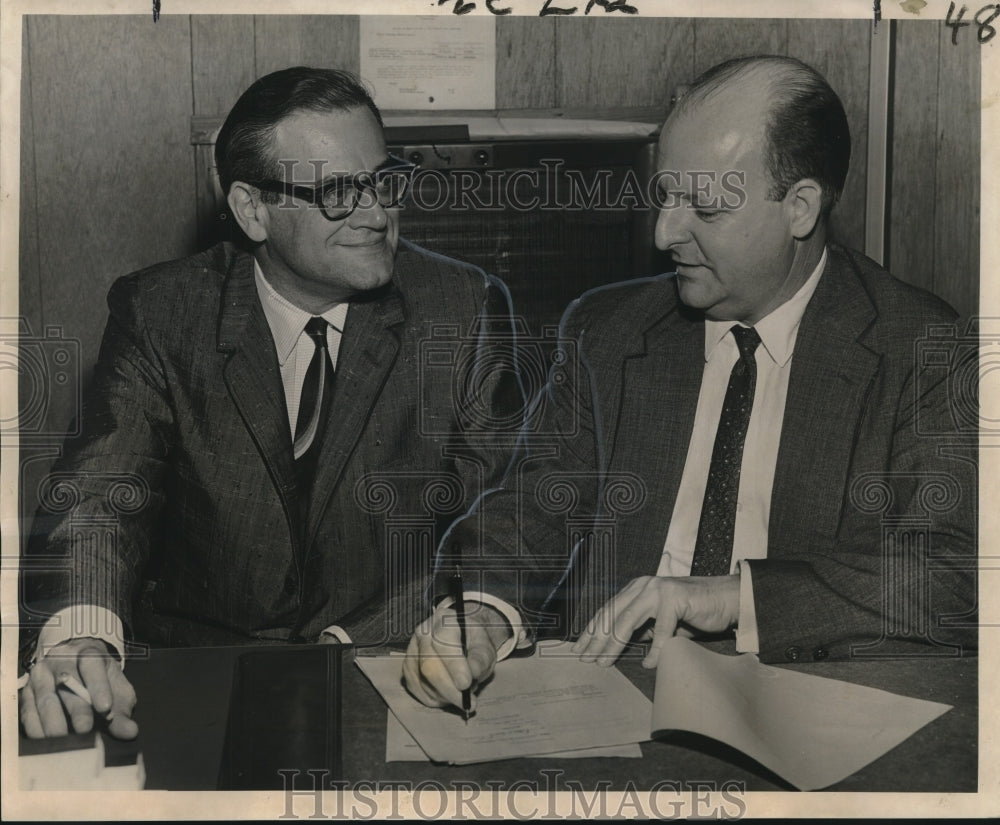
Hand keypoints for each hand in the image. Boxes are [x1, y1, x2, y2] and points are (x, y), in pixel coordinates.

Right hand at [19, 637, 138, 739]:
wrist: (74, 661)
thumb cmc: (99, 678)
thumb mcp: (115, 687)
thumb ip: (122, 710)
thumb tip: (130, 731)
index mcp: (88, 653)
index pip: (92, 665)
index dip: (99, 686)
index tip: (106, 708)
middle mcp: (62, 661)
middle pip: (68, 683)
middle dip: (77, 708)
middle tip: (85, 729)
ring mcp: (41, 675)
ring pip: (45, 697)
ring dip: (53, 721)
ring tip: (63, 739)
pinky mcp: (27, 691)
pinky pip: (28, 710)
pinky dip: (35, 727)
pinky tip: (44, 740)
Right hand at [402, 604, 511, 711]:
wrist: (463, 643)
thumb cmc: (474, 644)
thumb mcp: (485, 648)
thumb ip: (480, 660)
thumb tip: (472, 674)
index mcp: (444, 619)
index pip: (444, 640)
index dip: (454, 664)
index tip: (465, 684)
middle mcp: (423, 632)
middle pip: (428, 664)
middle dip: (449, 688)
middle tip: (467, 702)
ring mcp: (412, 650)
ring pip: (423, 681)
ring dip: (445, 694)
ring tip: (462, 692)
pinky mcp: (407, 668)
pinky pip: (418, 690)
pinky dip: (436, 698)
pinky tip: (449, 693)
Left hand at [572, 575, 739, 668]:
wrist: (726, 600)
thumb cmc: (693, 613)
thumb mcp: (660, 622)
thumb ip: (641, 629)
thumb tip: (618, 646)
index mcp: (636, 588)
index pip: (608, 610)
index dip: (592, 630)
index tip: (580, 648)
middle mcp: (643, 585)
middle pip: (612, 615)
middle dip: (596, 639)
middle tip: (584, 658)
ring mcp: (658, 590)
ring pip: (627, 620)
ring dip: (614, 644)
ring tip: (605, 662)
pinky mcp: (674, 599)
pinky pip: (661, 631)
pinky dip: (655, 650)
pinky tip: (650, 663)